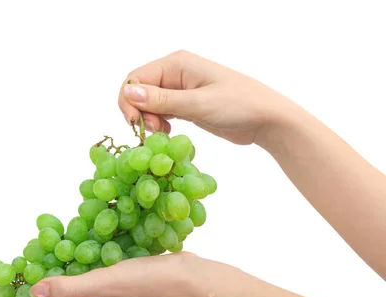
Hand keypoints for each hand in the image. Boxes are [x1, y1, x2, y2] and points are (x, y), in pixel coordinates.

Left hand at [3, 252, 217, 296]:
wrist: (192, 279)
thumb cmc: (151, 283)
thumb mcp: (105, 283)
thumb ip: (68, 288)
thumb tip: (34, 293)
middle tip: (16, 294)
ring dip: (57, 292)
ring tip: (38, 279)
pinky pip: (92, 293)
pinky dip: (77, 282)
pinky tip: (72, 267)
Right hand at [118, 50, 295, 145]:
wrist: (267, 119)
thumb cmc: (238, 105)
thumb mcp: (198, 103)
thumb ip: (162, 99)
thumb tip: (129, 92)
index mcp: (176, 64)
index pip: (136, 78)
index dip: (129, 101)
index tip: (136, 124)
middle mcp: (175, 73)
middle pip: (139, 91)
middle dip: (140, 113)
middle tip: (155, 131)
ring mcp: (180, 89)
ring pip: (148, 104)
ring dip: (149, 120)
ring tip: (163, 133)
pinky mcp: (186, 105)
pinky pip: (161, 112)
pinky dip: (159, 123)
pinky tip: (169, 133)